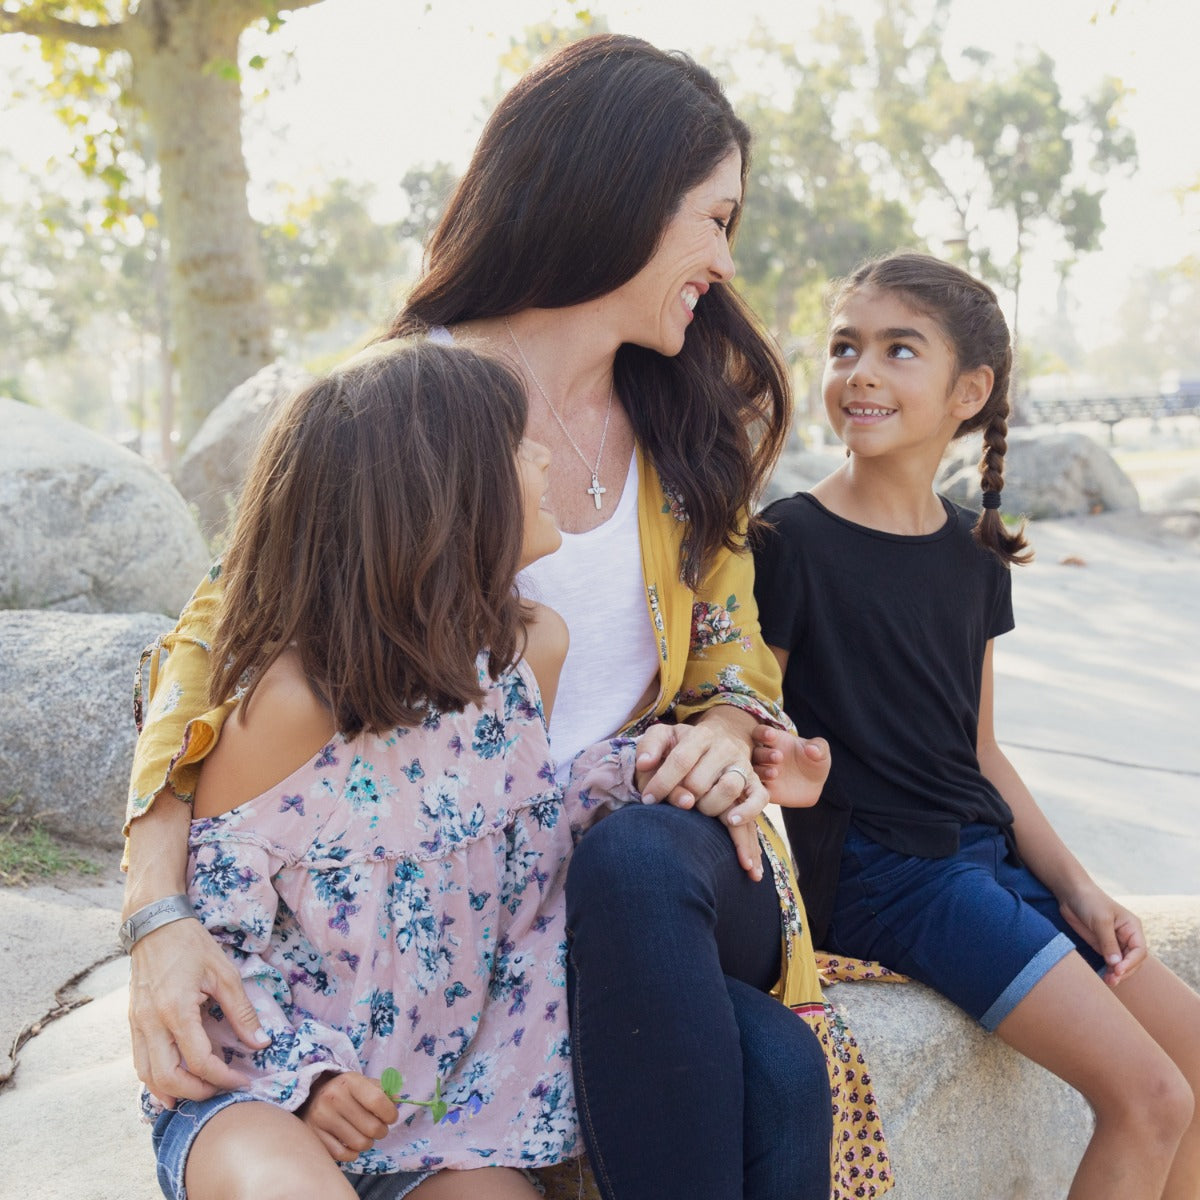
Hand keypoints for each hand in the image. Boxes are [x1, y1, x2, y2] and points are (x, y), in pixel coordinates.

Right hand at [128, 915, 270, 1105]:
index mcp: (176, 1011)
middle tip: (221, 1089)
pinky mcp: (133, 1023)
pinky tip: (171, 1085)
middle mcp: (151, 1024)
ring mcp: (137, 1025)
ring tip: (198, 1094)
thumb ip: (242, 1011)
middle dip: (197, 1092)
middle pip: (168, 1078)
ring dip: (172, 1092)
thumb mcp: (224, 974)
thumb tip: (261, 1043)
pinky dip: (154, 1079)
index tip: (242, 1079)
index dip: (223, 1077)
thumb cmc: (192, 946)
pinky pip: (139, 1062)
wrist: (155, 926)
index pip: (199, 1061)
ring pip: (147, 1075)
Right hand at [299, 1071, 398, 1161]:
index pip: (378, 1101)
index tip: (391, 1117)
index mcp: (350, 1081)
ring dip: (368, 1143)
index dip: (391, 1113)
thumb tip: (399, 1100)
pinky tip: (352, 1145)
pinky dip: (353, 1154)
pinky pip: (344, 1155)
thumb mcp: (363, 1083)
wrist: (312, 1096)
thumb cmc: (346, 1091)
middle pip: (372, 1127)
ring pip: (360, 1144)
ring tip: (365, 1135)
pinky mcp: (315, 1135)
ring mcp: (322, 1117)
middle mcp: (334, 1098)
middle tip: (378, 1128)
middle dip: (381, 1131)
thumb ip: (383, 1091)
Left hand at [634, 720, 767, 880]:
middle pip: (701, 781)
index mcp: (700, 735)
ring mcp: (741, 766)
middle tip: (675, 807)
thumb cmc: (682, 746)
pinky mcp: (755, 783)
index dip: (663, 782)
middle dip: (683, 799)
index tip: (648, 799)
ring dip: (708, 808)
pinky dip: (746, 813)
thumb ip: (649, 746)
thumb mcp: (663, 737)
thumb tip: (644, 764)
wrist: (718, 742)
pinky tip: (730, 823)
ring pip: (729, 789)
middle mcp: (724, 748)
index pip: (681, 759)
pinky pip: (759, 799)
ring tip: (698, 814)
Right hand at [750, 725, 830, 807]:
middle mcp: (765, 756)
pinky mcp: (765, 789)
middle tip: (778, 757)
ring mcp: (764, 772)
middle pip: (756, 752)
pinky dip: (758, 789)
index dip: (763, 733)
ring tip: (775, 773)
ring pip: (754, 770)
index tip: (771, 735)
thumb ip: (819, 747)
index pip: (760, 732)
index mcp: (775, 741)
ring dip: (762, 771)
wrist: (814, 785)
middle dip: (765, 754)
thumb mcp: (821, 752)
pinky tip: (768, 789)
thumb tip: (812, 749)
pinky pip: (757, 789)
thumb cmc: (815, 761)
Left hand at [1057, 885, 1147, 986]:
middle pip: (1133, 960)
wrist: (1071, 893)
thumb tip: (1116, 964)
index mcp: (1132, 928)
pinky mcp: (1102, 946)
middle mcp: (1127, 937)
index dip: (1131, 962)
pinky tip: (1104, 977)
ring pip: (1122, 964)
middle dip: (1124, 971)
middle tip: (1113, 980)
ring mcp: (1114, 942)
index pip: (1139, 950)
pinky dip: (1108, 970)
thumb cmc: (1090, 901)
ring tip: (1109, 981)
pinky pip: (1109, 962)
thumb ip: (1108, 942)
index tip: (1118, 970)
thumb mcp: (1100, 920)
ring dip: (1117, 974)